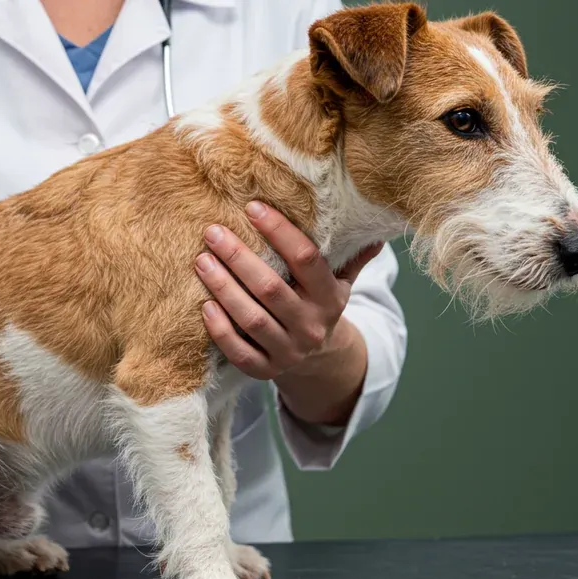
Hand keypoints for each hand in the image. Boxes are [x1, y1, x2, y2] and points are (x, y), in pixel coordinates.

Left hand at [196, 201, 381, 379]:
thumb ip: (352, 256)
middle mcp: (311, 326)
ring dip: (223, 288)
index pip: (306, 259)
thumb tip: (376, 230)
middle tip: (213, 232)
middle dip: (239, 258)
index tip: (252, 207)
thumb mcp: (341, 282)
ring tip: (202, 261)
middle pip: (270, 289)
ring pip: (252, 319)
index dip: (279, 232)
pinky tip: (204, 305)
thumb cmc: (320, 305)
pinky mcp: (266, 370)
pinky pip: (240, 352)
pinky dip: (221, 329)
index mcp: (331, 297)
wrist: (319, 359)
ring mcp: (289, 351)